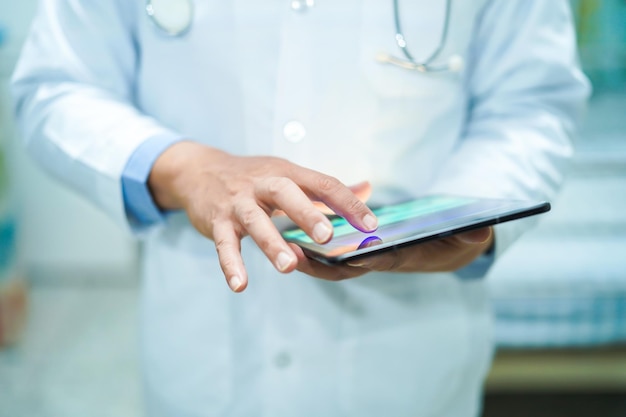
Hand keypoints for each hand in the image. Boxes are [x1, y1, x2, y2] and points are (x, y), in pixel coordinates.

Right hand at [147, 141, 377, 291]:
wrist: (200, 171)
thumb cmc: (253, 178)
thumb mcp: (288, 174)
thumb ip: (326, 188)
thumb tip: (367, 190)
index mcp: (286, 172)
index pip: (322, 183)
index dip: (347, 203)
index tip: (370, 224)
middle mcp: (262, 184)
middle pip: (286, 193)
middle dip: (307, 214)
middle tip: (327, 237)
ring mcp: (238, 203)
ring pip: (255, 221)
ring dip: (271, 243)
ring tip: (288, 266)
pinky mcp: (217, 222)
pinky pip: (224, 244)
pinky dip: (231, 264)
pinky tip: (240, 285)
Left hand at [291, 227, 493, 279]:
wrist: (450, 246)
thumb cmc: (457, 240)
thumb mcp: (468, 237)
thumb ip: (472, 234)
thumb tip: (482, 230)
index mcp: (404, 257)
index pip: (381, 261)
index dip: (363, 259)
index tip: (342, 256)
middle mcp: (381, 260)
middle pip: (346, 268)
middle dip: (321, 265)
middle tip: (294, 255)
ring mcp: (369, 256)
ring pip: (332, 263)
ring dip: (309, 258)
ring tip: (283, 246)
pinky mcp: (360, 248)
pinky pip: (331, 252)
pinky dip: (312, 248)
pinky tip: (292, 233)